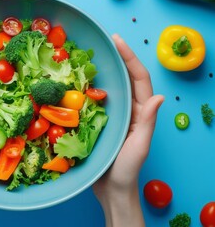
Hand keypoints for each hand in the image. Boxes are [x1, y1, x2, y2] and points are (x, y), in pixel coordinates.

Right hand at [92, 34, 163, 226]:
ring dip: (100, 72)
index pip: (138, 79)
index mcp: (140, 113)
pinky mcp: (98, 124)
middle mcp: (128, 111)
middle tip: (101, 43)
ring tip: (87, 58)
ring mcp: (113, 117)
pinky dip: (85, 91)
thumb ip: (147, 122)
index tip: (117, 41)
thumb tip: (158, 96)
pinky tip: (73, 84)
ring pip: (109, 89)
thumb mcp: (139, 146)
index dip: (130, 58)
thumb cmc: (127, 170)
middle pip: (124, 79)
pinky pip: (93, 103)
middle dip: (116, 59)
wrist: (111, 190)